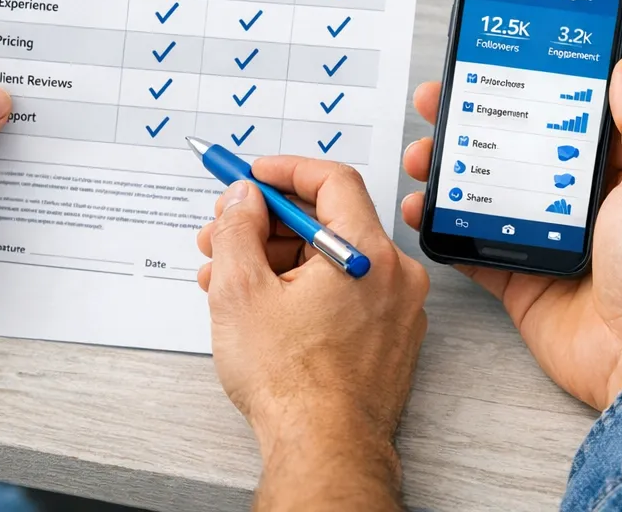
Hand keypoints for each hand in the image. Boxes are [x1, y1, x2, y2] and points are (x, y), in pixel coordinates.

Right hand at [197, 159, 428, 510]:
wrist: (324, 451)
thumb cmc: (293, 386)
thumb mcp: (241, 290)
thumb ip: (238, 228)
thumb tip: (243, 199)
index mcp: (368, 253)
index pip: (332, 180)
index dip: (285, 170)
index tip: (253, 176)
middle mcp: (394, 276)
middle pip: (328, 221)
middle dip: (266, 223)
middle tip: (225, 230)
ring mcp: (396, 311)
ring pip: (331, 260)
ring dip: (276, 259)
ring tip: (226, 278)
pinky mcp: (388, 339)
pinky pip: (344, 292)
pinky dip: (302, 288)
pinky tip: (261, 306)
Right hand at [401, 55, 621, 409]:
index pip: (578, 118)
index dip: (539, 90)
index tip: (503, 68)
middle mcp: (593, 206)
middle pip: (524, 151)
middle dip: (479, 125)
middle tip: (442, 103)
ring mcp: (556, 242)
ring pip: (494, 193)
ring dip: (454, 172)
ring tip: (423, 155)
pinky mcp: (528, 280)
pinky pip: (477, 247)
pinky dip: (446, 228)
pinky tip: (422, 207)